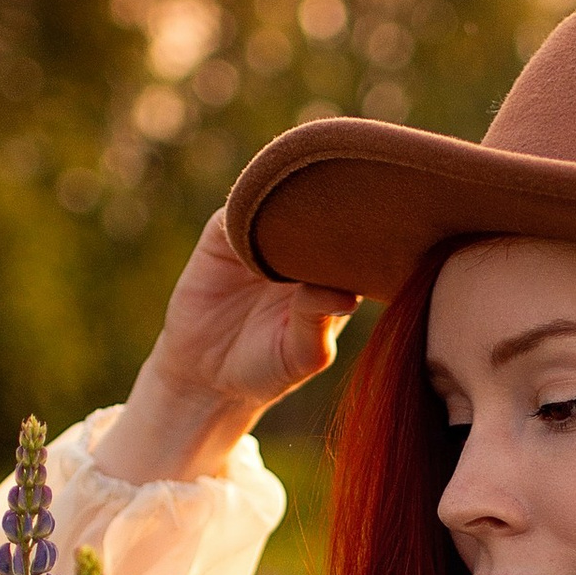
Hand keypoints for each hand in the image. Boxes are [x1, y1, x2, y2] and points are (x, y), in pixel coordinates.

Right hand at [94, 210, 355, 482]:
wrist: (206, 374)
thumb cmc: (268, 367)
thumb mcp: (300, 354)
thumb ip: (319, 321)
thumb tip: (347, 296)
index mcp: (335, 274)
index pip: (357, 241)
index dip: (362, 233)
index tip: (369, 232)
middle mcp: (304, 248)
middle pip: (324, 210)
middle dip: (329, 208)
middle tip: (332, 216)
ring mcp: (264, 236)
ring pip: (282, 200)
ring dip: (286, 202)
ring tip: (291, 221)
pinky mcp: (224, 233)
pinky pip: (237, 209)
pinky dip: (244, 210)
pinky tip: (251, 229)